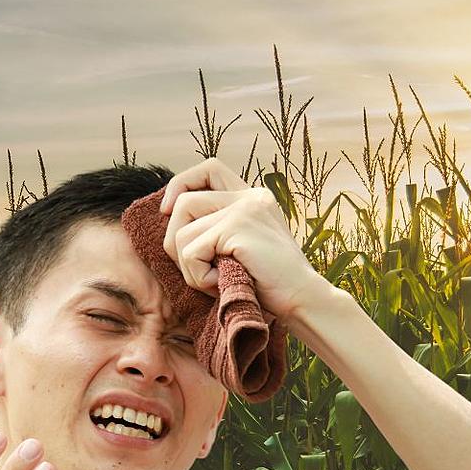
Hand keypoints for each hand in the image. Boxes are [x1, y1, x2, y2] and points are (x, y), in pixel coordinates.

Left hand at [158, 157, 325, 324]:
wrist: (302, 300)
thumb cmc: (270, 284)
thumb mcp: (243, 248)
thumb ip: (219, 229)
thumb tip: (170, 220)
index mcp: (252, 197)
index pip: (208, 169)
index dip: (180, 185)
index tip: (168, 212)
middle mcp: (249, 196)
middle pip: (184, 202)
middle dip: (175, 242)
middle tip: (196, 271)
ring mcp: (244, 209)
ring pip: (182, 232)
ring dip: (189, 268)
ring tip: (217, 282)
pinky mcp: (237, 227)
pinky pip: (192, 253)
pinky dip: (199, 277)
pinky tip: (223, 284)